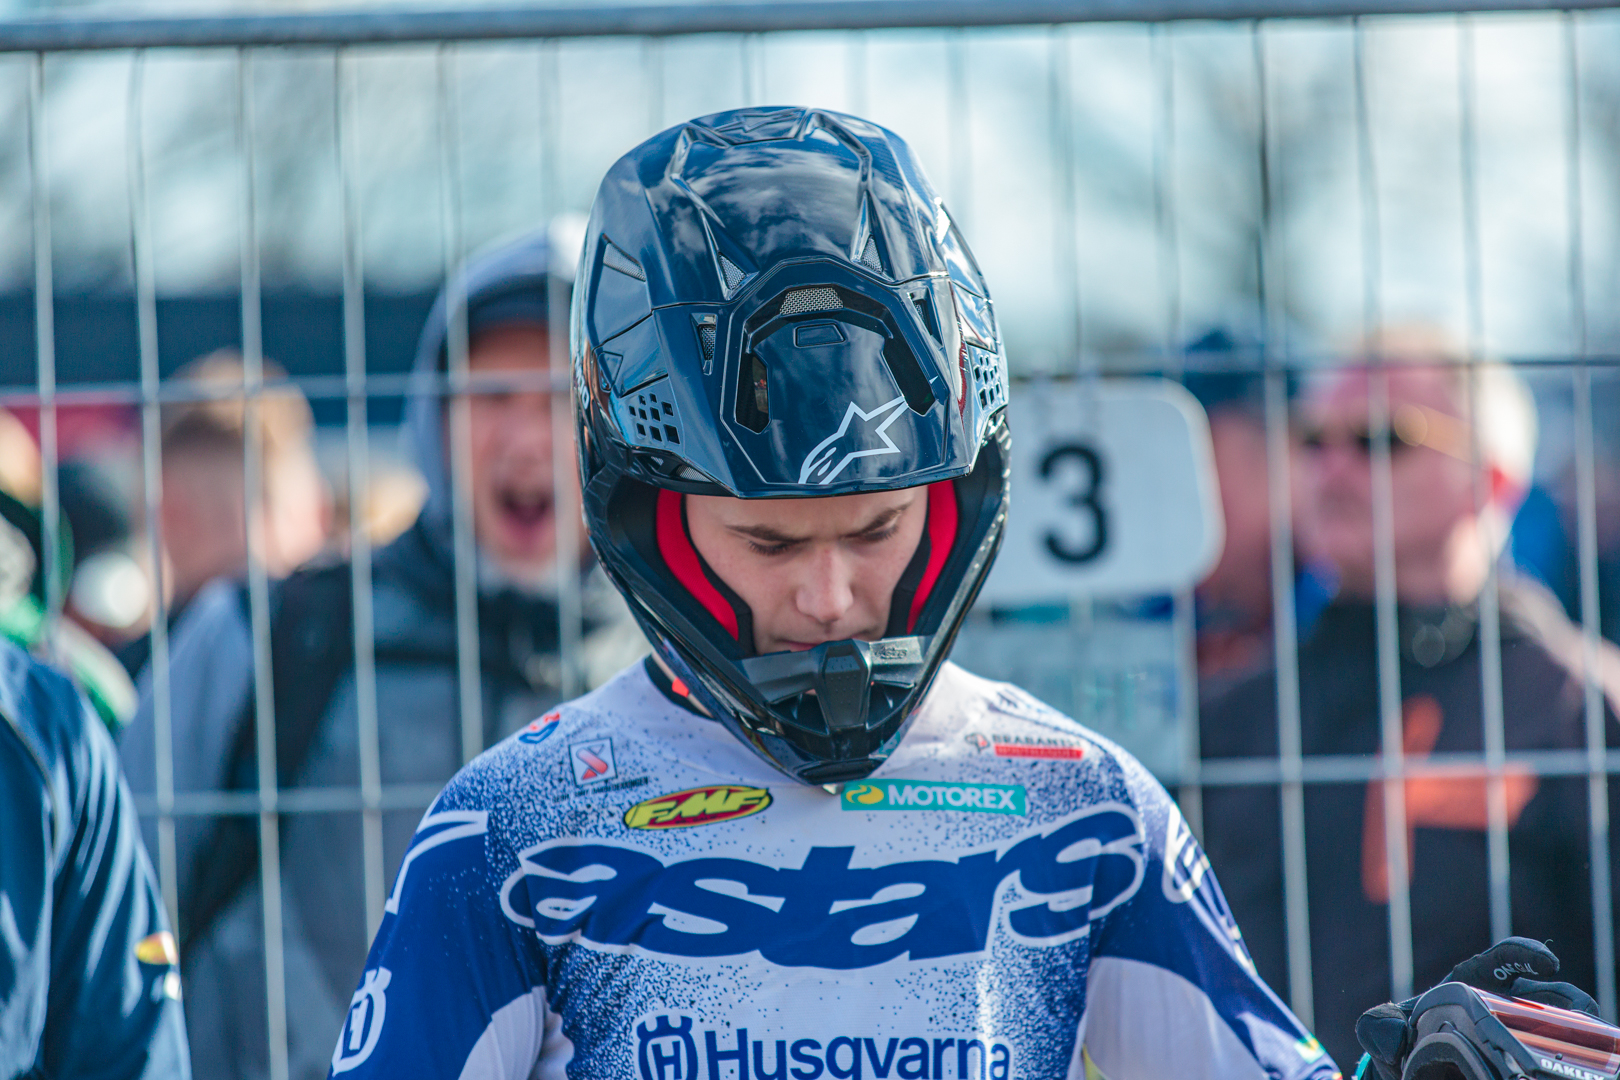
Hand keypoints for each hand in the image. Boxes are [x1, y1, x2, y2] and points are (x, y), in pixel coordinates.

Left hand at [1354, 938, 1597, 1079]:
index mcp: (1469, 982)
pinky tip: (1576, 1065)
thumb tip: (1395, 1038)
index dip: (1525, 953)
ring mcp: (1519, 1028)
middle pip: (1547, 991)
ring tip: (1586, 1043)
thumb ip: (1379, 1025)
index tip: (1547, 963)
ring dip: (1579, 1027)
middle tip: (1579, 1012)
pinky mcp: (1528, 1053)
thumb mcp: (1382, 1030)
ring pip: (1563, 1021)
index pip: (1502, 958)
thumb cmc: (1402, 1041)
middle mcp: (1502, 1002)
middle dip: (1568, 997)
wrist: (1412, 1069)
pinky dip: (1573, 1053)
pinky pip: (1559, 1050)